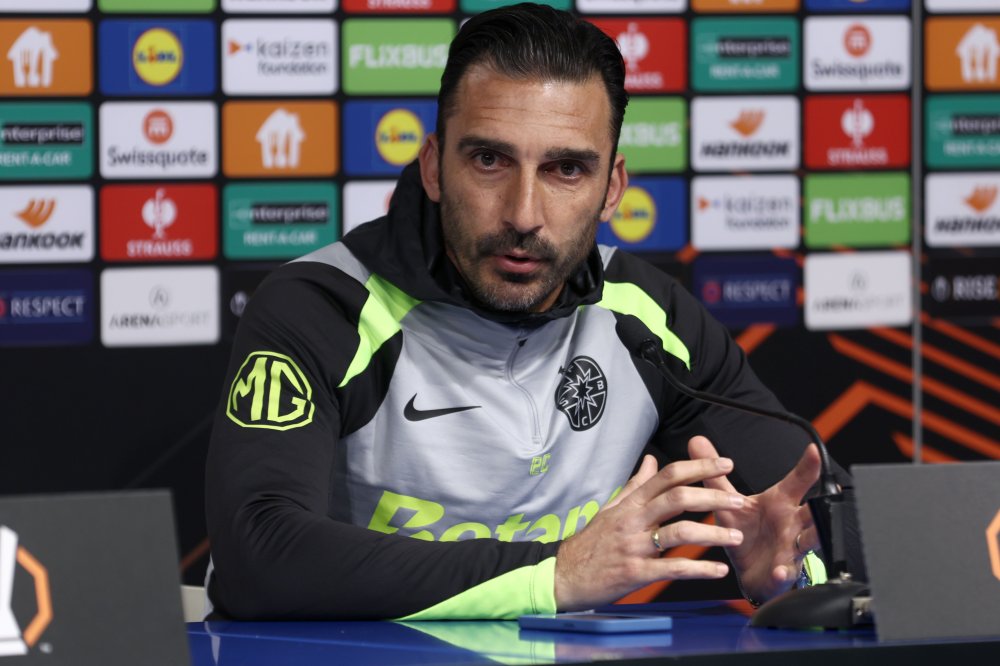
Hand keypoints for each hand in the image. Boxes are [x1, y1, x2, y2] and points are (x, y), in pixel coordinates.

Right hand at [554, 454, 745, 610]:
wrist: (563, 575)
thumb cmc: (590, 543)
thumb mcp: (610, 509)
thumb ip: (635, 485)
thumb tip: (651, 460)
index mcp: (630, 503)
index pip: (667, 476)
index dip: (698, 467)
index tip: (724, 463)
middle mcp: (633, 520)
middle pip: (677, 498)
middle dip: (712, 495)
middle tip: (739, 499)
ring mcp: (634, 546)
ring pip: (679, 532)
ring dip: (712, 533)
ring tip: (736, 537)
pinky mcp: (635, 573)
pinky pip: (672, 568)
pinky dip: (698, 569)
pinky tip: (718, 570)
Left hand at [687, 436, 821, 603]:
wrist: (750, 572)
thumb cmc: (746, 532)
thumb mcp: (728, 502)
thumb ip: (715, 474)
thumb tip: (697, 441)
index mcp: (781, 503)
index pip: (797, 481)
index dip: (807, 466)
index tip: (814, 450)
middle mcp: (792, 524)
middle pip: (812, 510)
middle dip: (819, 503)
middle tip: (825, 496)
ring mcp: (791, 549)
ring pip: (810, 541)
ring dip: (812, 537)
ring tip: (811, 533)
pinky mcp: (783, 573)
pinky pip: (786, 573)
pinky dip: (783, 572)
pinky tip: (780, 570)